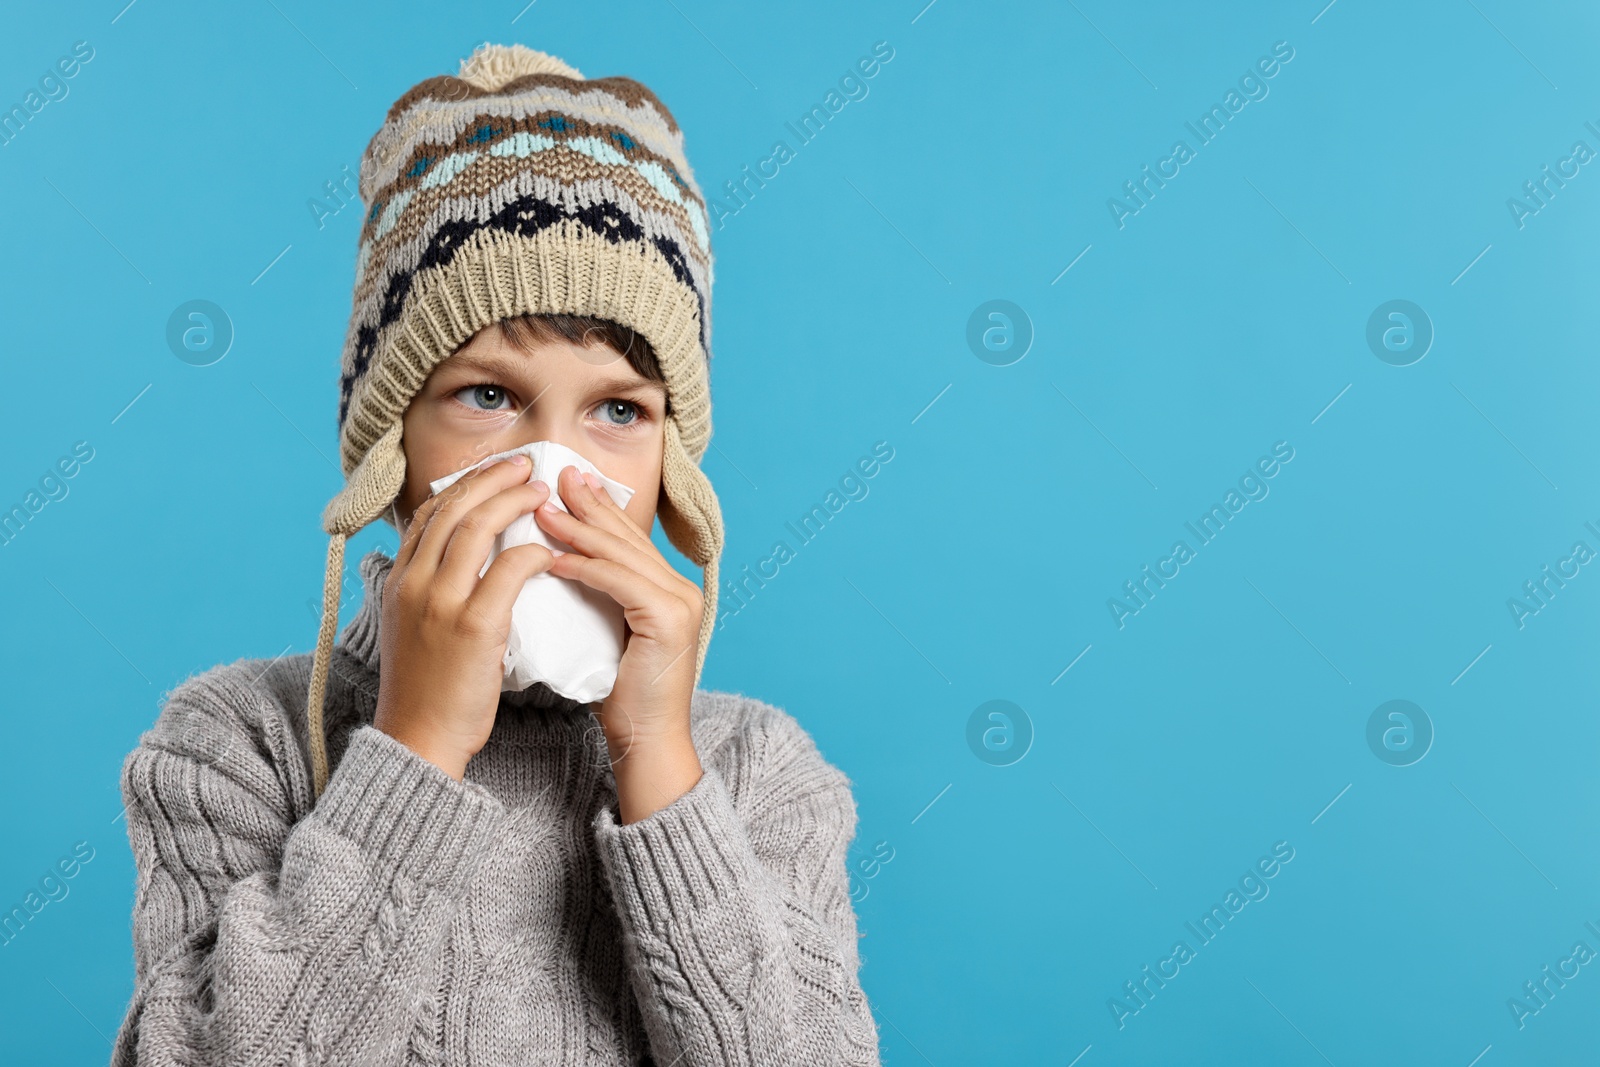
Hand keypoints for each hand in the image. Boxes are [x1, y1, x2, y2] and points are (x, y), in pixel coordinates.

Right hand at [373, 455, 556, 779]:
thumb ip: (430, 590)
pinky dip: (531, 552)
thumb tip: (457, 562)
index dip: (465, 485)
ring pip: (476, 528)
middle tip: (526, 466)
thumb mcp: (412, 628)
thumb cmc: (425, 689)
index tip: (495, 471)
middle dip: (492, 478)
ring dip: (513, 501)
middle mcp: (412, 584)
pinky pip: (507, 571)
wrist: (418, 739)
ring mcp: (439, 603)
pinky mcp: (472, 627)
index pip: (429, 514)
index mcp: (398, 582)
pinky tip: (549, 551)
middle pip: (452, 508)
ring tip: (543, 492)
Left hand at [535, 464, 704, 820]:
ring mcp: (680, 602)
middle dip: (587, 506)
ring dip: (577, 530)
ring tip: (543, 509)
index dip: (596, 510)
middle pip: (626, 538)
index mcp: (669, 590)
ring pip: (621, 554)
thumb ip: (596, 596)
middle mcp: (682, 590)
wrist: (645, 743)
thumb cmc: (619, 696)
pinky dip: (584, 567)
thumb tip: (555, 561)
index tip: (564, 483)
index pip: (628, 541)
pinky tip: (553, 559)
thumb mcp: (604, 633)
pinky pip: (619, 582)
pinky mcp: (669, 619)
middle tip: (553, 476)